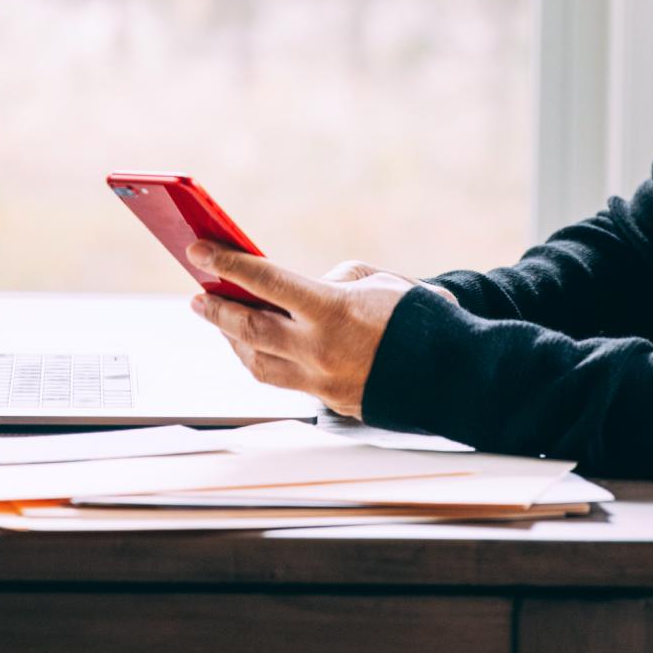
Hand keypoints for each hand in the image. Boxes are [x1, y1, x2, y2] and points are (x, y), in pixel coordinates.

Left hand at [186, 245, 443, 417]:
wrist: (454, 372)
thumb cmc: (418, 318)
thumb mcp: (375, 282)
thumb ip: (330, 283)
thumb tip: (294, 295)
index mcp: (332, 311)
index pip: (266, 282)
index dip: (227, 264)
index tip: (198, 250)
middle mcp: (320, 350)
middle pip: (249, 329)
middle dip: (217, 310)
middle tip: (198, 295)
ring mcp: (321, 381)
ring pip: (257, 363)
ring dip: (232, 340)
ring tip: (219, 320)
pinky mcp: (328, 402)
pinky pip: (281, 381)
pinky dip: (260, 361)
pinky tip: (252, 347)